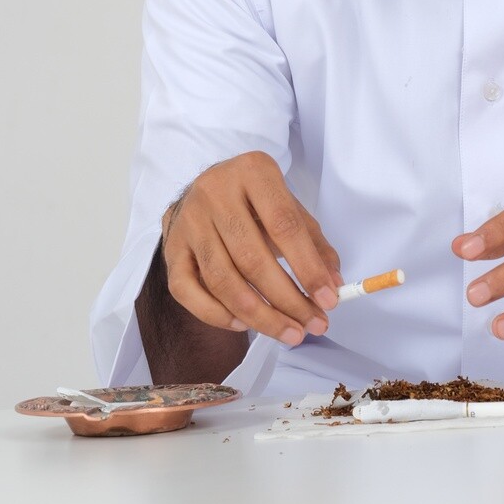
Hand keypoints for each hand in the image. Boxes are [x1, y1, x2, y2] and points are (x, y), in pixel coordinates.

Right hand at [160, 151, 341, 346]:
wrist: (205, 188)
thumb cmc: (254, 201)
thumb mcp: (289, 208)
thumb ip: (314, 244)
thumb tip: (332, 286)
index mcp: (253, 172)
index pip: (284, 225)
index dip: (308, 267)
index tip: (328, 300)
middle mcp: (215, 192)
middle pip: (252, 259)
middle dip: (287, 300)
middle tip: (312, 325)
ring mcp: (189, 221)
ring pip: (222, 280)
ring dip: (259, 316)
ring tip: (288, 332)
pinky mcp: (171, 248)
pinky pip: (188, 291)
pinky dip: (217, 314)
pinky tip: (244, 323)